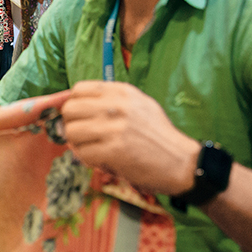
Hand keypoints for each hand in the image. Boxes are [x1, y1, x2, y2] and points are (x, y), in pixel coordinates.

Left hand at [60, 81, 200, 194]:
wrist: (181, 162)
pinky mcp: (114, 150)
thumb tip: (74, 102)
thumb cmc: (157, 135)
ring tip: (93, 148)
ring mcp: (115, 128)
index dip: (74, 104)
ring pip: (71, 132)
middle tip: (83, 135)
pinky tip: (101, 159)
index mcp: (122, 92)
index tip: (80, 116)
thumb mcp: (138, 105)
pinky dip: (87, 159)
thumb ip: (109, 100)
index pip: (78, 89)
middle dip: (71, 124)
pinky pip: (82, 153)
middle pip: (70, 110)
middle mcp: (117, 106)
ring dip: (78, 144)